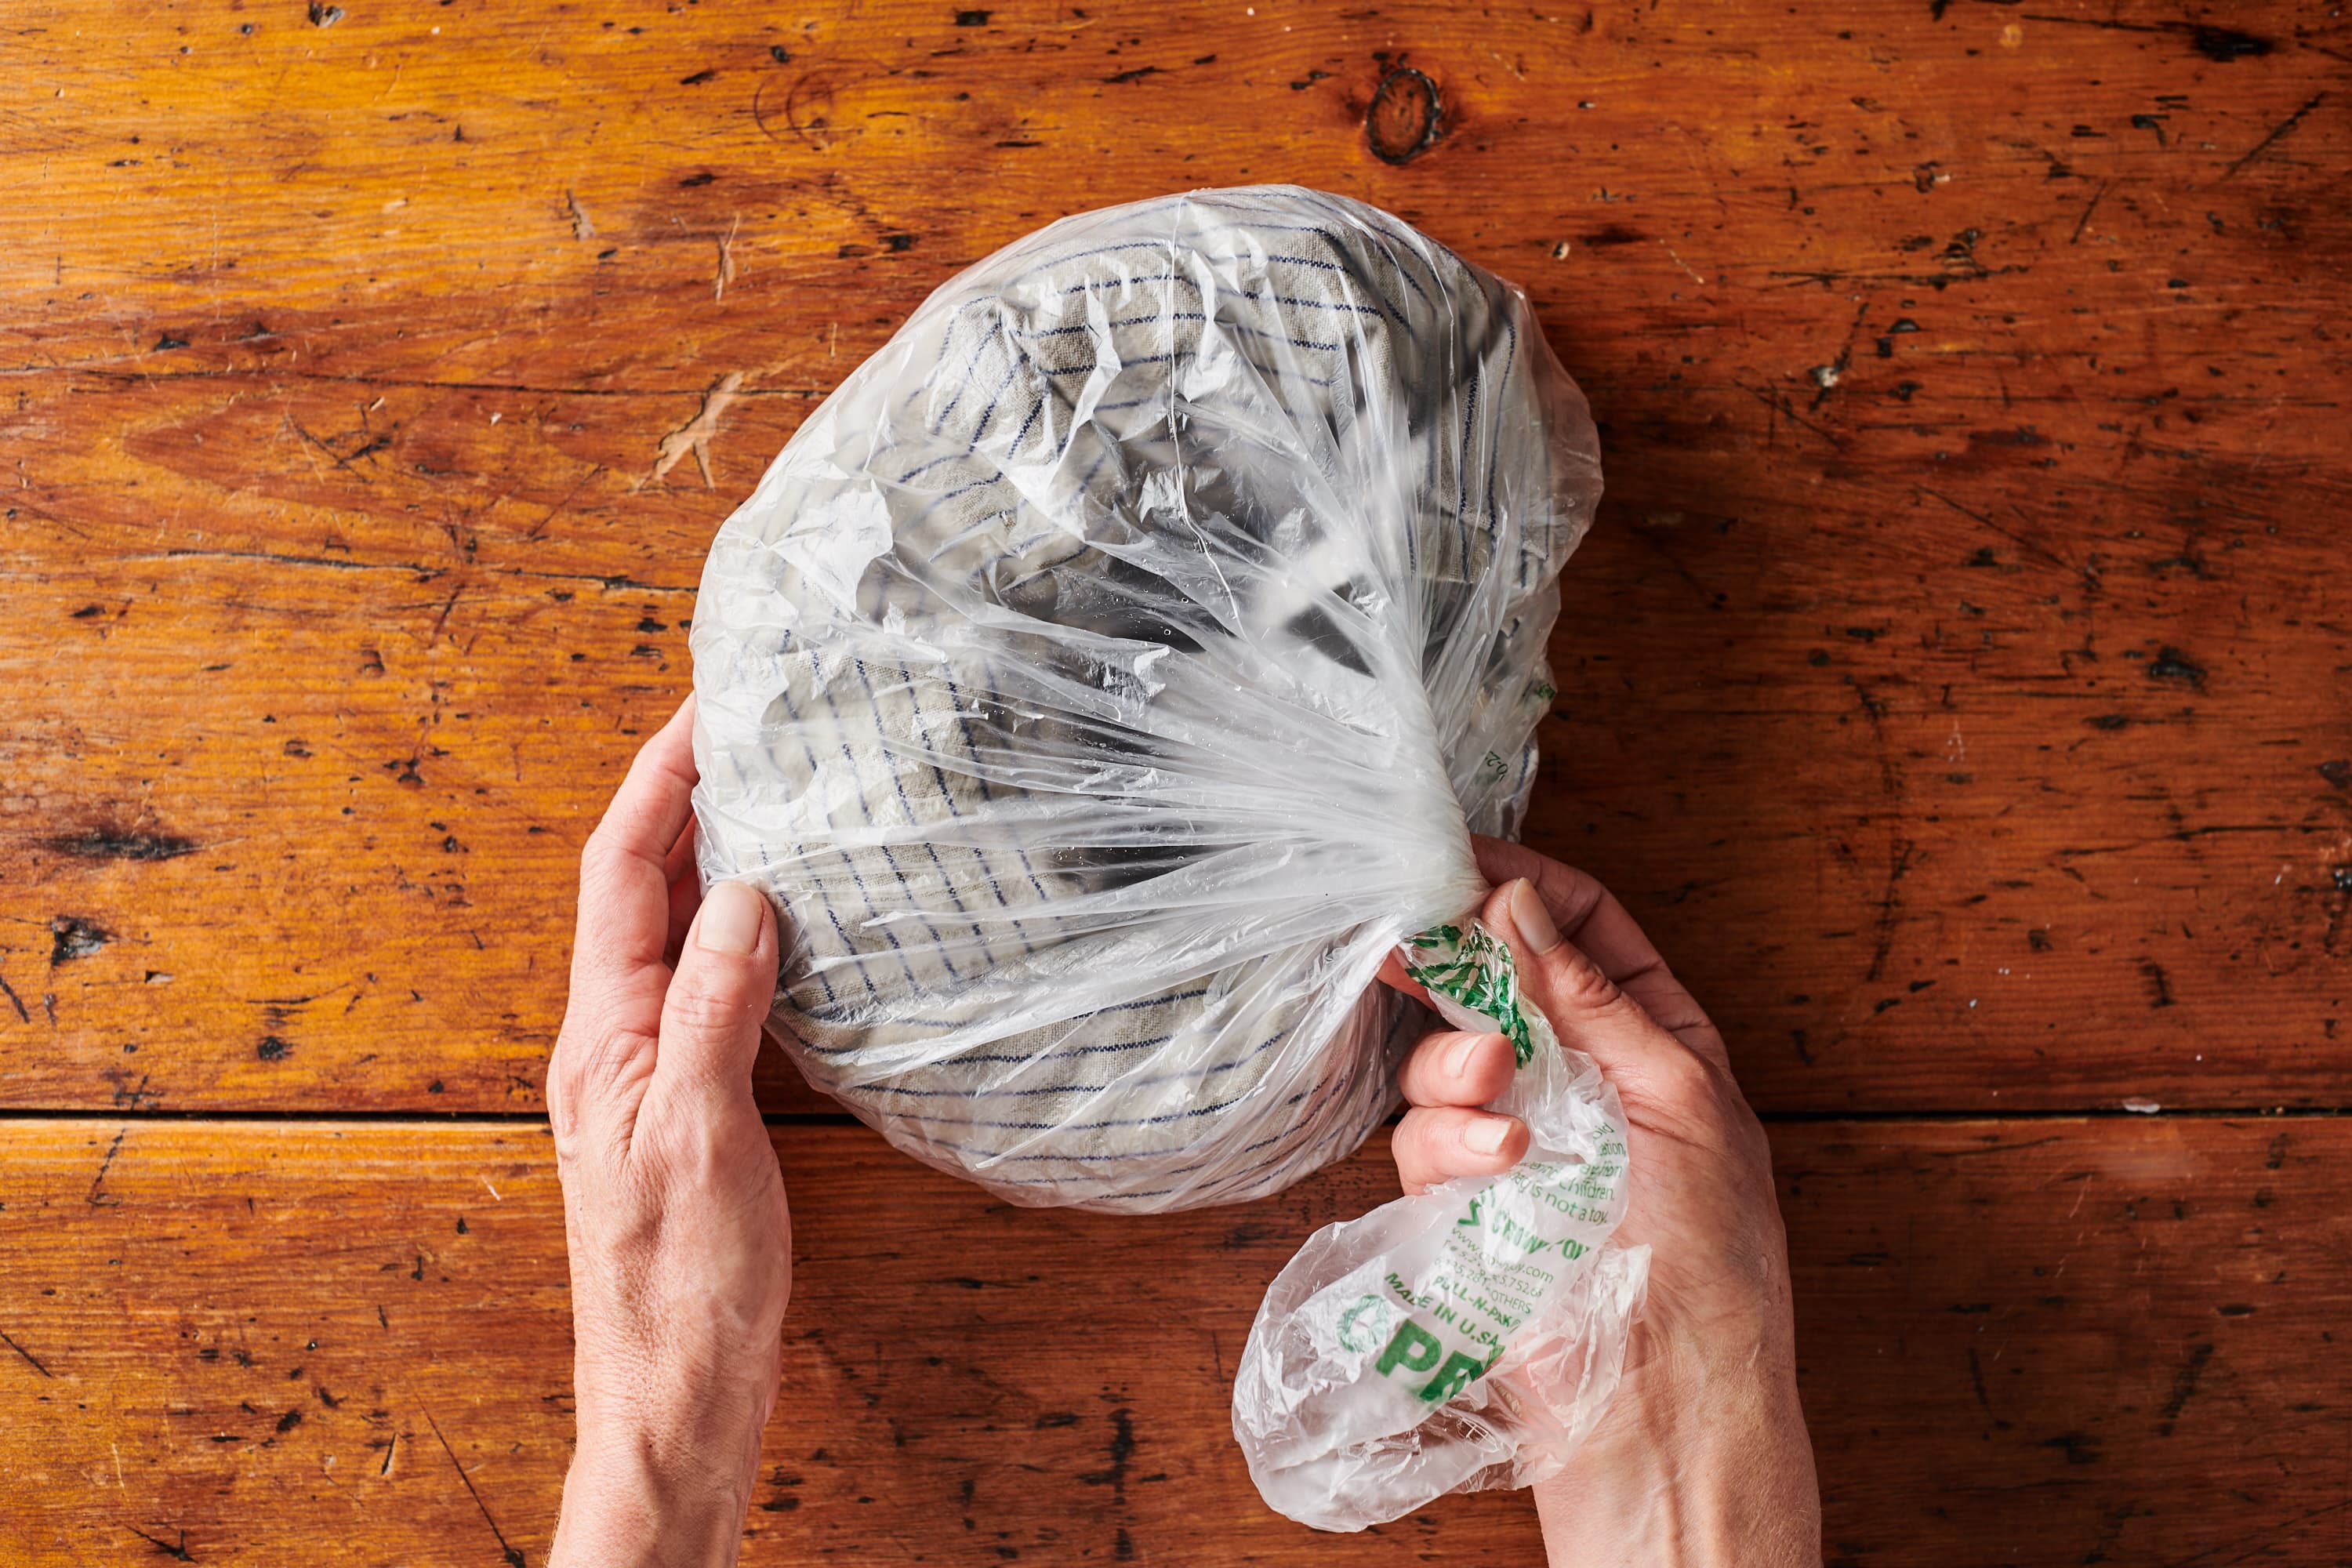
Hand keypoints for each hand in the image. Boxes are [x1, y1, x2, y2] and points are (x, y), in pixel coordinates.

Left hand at [546, 697, 790, 1567]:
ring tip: (770, 797)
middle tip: (745, 729)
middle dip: (683, 798)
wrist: (680, 1396)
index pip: (620, 873)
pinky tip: (787, 928)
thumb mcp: (702, 1136)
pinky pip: (709, 988)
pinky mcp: (689, 1109)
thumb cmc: (682, 1286)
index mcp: (603, 1037)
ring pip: (673, 936)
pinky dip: (742, 934)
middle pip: (639, 890)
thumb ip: (714, 1008)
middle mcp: (614, 1043)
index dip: (658, 781)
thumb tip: (741, 894)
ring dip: (711, 858)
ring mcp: (649, 1075)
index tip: (705, 708)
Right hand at [1383, 836, 1819, 1565]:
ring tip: (1495, 1093)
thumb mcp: (1683, 1100)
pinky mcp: (1467, 1202)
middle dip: (1457, 962)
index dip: (1527, 886)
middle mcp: (1585, 1080)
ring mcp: (1522, 1141)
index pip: (1585, 929)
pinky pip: (1427, 1138)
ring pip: (1448, 1058)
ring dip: (1460, 1062)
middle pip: (1498, 983)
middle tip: (1409, 940)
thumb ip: (1595, 1000)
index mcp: (1658, 1041)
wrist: (1661, 1405)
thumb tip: (1519, 907)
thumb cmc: (1711, 1260)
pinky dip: (1451, 1141)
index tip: (1462, 857)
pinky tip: (1495, 1166)